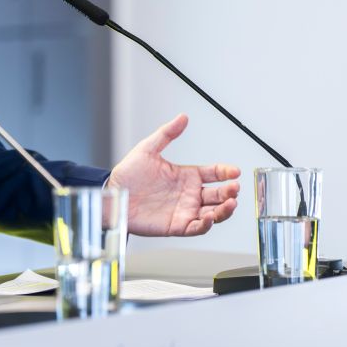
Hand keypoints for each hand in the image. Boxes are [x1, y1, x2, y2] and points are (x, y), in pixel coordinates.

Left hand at [106, 113, 240, 236]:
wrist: (112, 195)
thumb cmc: (128, 175)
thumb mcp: (147, 150)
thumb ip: (166, 134)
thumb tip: (182, 117)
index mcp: (186, 176)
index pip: (214, 173)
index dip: (226, 172)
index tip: (235, 171)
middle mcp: (189, 194)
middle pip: (219, 194)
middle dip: (230, 192)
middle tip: (235, 188)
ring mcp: (185, 210)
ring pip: (214, 212)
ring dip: (225, 210)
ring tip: (231, 203)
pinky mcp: (176, 226)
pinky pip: (196, 228)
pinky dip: (206, 225)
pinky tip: (209, 217)